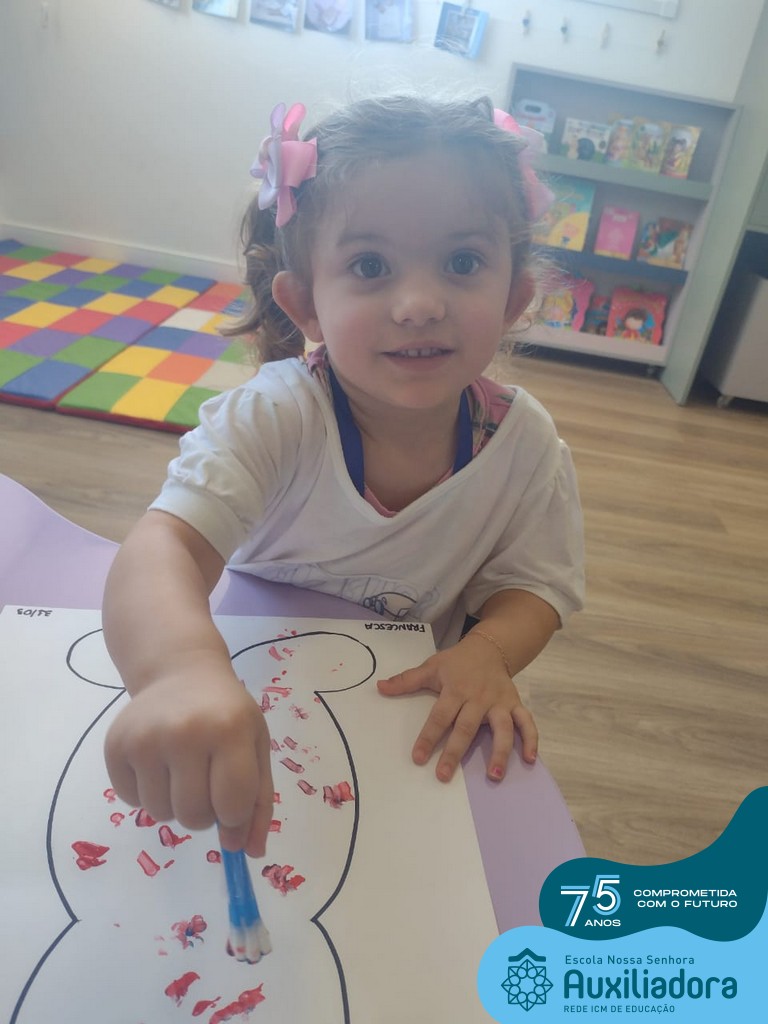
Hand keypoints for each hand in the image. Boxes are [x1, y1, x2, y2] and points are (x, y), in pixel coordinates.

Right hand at [104, 661, 273, 857]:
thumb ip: (258, 801)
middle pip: (193, 816)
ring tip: (182, 768)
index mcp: (229, 730)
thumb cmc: (226, 713)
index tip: (232, 802)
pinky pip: (132, 801)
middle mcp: (185, 732)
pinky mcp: (115, 745)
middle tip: (206, 781)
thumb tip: (247, 853)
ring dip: (174, 804)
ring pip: (161, 814)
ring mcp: (146, 738)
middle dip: (204, 813)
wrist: (181, 672)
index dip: (234, 815)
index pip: (232, 805)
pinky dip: (146, 792)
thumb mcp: (256, 746)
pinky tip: (158, 761)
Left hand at [377, 640, 536, 783]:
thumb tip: (379, 687)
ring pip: (502, 728)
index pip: (440, 716)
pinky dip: (531, 740)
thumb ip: (407, 680)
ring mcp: (499, 702)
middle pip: (467, 727)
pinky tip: (530, 759)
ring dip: (500, 752)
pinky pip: (527, 722)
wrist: (489, 648)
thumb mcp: (431, 667)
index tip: (418, 758)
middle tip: (444, 775)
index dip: (428, 737)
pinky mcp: (515, 704)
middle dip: (455, 752)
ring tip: (494, 776)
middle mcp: (479, 698)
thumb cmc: (457, 662)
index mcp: (456, 689)